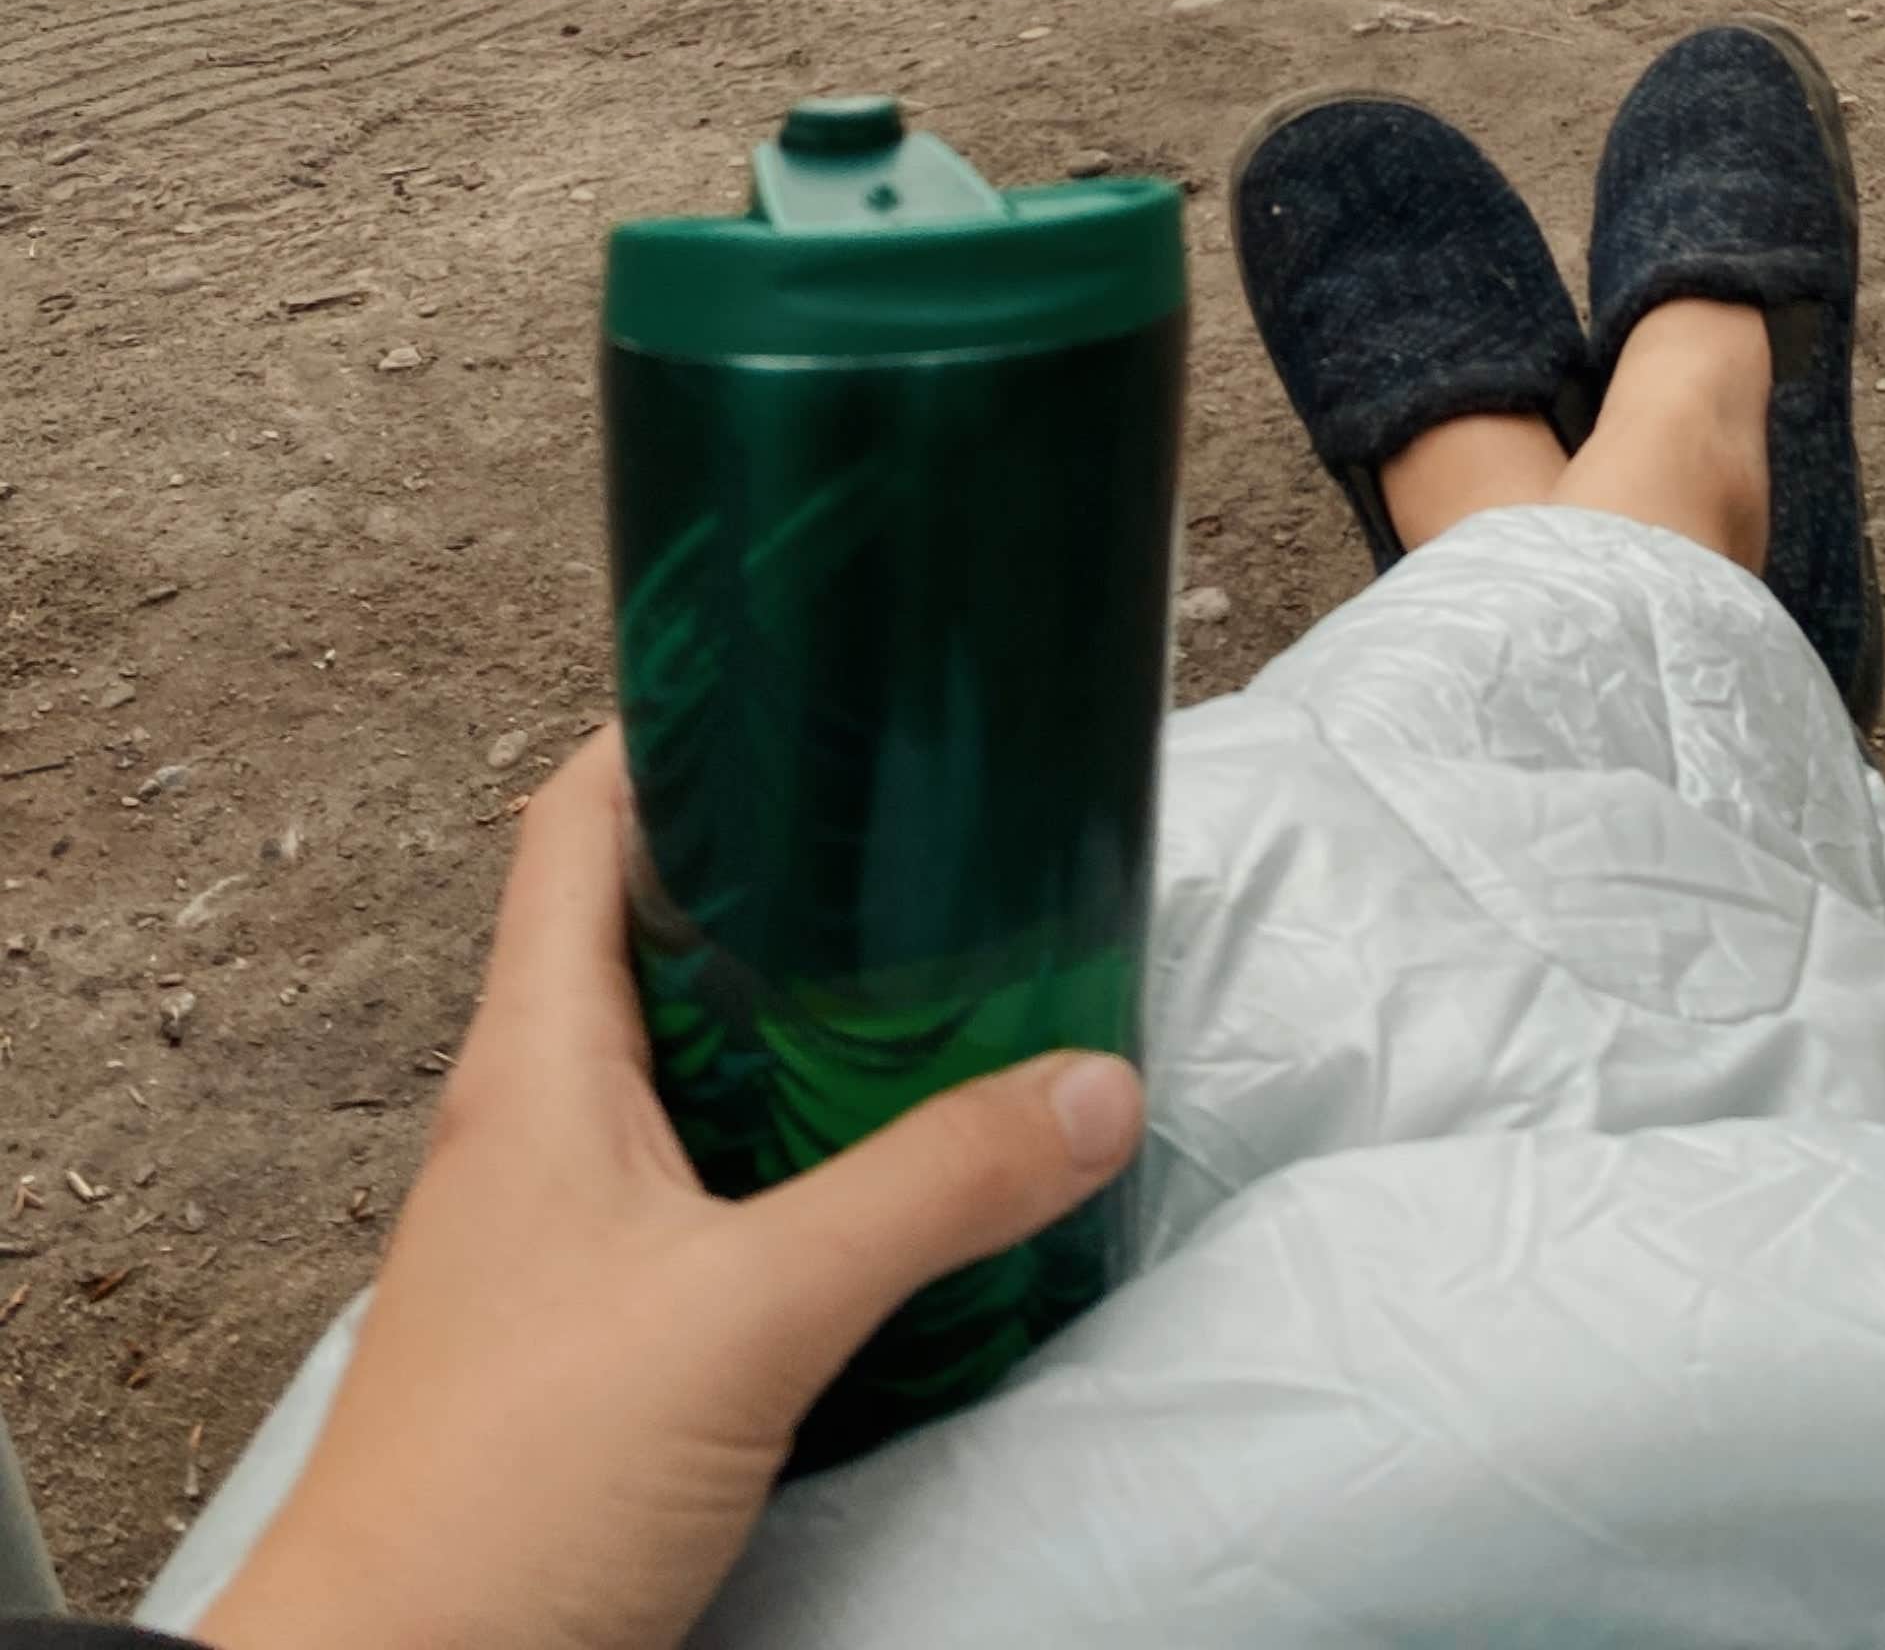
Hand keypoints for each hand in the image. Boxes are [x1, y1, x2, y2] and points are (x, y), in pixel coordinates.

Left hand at [199, 726, 1142, 1649]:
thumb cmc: (506, 1492)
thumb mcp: (750, 1316)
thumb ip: (926, 1192)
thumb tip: (1092, 1086)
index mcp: (534, 1061)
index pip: (579, 823)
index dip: (674, 727)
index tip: (798, 677)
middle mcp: (530, 1121)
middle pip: (643, 930)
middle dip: (779, 874)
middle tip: (916, 835)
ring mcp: (550, 1226)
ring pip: (676, 1059)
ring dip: (789, 1017)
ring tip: (929, 987)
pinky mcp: (587, 1322)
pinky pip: (693, 1176)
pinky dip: (783, 1141)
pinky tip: (873, 1175)